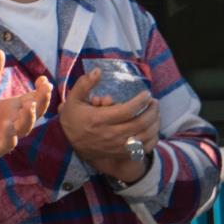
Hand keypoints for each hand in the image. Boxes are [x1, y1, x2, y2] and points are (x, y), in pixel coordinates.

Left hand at [0, 52, 52, 175]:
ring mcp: (7, 135)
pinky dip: (11, 136)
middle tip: (44, 90)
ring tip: (27, 106)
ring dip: (28, 118)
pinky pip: (7, 143)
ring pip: (25, 128)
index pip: (33, 98)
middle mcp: (13, 121)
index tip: (43, 79)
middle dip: (42, 102)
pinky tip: (9, 125)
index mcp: (11, 107)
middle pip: (35, 112)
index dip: (42, 90)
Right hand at [56, 64, 155, 179]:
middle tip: (154, 102)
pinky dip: (153, 138)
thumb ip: (85, 84)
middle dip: (152, 111)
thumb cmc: (73, 118)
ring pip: (145, 136)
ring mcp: (117, 146)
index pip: (127, 110)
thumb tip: (97, 70)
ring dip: (155, 123)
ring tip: (156, 113)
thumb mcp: (73, 100)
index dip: (141, 101)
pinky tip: (153, 128)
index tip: (147, 94)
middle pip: (140, 123)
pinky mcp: (121, 153)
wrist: (68, 142)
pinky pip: (144, 149)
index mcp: (99, 119)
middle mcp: (110, 134)